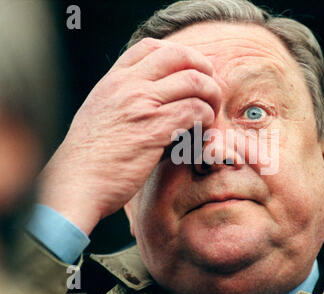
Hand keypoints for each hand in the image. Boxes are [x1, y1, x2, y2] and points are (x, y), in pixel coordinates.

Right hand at [38, 38, 220, 234]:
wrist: (77, 183)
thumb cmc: (90, 155)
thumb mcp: (100, 112)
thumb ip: (123, 96)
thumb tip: (155, 93)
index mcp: (114, 80)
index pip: (151, 46)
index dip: (180, 54)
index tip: (192, 72)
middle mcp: (128, 85)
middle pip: (179, 56)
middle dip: (204, 70)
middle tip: (211, 90)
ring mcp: (142, 104)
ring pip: (195, 82)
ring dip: (211, 97)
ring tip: (210, 114)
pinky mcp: (155, 129)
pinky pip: (195, 111)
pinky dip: (206, 119)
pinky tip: (201, 131)